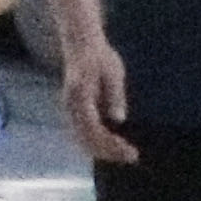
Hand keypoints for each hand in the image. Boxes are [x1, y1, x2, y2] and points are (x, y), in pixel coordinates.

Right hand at [59, 35, 137, 164]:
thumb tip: (119, 119)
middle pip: (86, 139)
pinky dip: (95, 143)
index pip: (94, 129)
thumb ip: (115, 96)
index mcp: (80, 96)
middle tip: (131, 157)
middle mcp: (70, 106)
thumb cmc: (100, 56)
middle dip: (108, 152)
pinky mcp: (71, 111)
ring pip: (81, 140)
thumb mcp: (113, 72)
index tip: (130, 150)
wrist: (81, 44)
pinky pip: (81, 134)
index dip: (111, 144)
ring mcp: (68, 109)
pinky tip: (111, 145)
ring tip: (123, 155)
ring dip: (101, 150)